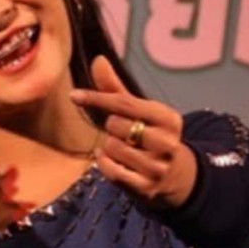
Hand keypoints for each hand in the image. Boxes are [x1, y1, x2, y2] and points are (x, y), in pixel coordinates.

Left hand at [69, 56, 196, 207]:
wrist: (174, 175)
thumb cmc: (150, 135)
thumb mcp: (140, 112)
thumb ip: (117, 88)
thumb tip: (98, 59)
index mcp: (169, 118)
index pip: (125, 103)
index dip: (97, 98)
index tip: (74, 95)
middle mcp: (168, 142)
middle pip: (116, 125)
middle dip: (111, 127)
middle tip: (123, 133)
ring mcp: (158, 167)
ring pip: (111, 148)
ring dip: (109, 147)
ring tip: (123, 149)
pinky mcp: (146, 187)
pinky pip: (110, 170)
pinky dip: (104, 163)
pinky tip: (111, 160)